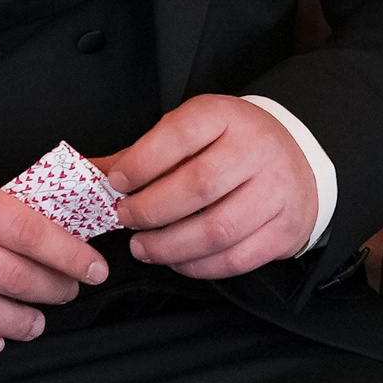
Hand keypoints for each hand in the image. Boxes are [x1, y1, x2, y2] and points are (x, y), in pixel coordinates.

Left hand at [94, 95, 317, 280]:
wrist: (298, 161)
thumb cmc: (230, 147)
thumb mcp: (192, 133)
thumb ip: (141, 154)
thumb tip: (84, 173)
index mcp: (228, 116)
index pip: (181, 133)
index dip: (142, 161)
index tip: (115, 183)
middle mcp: (257, 149)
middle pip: (198, 186)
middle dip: (151, 210)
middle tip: (126, 219)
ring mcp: (276, 190)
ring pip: (217, 229)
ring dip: (170, 246)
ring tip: (143, 247)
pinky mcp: (284, 229)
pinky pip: (236, 258)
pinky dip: (198, 267)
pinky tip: (177, 260)